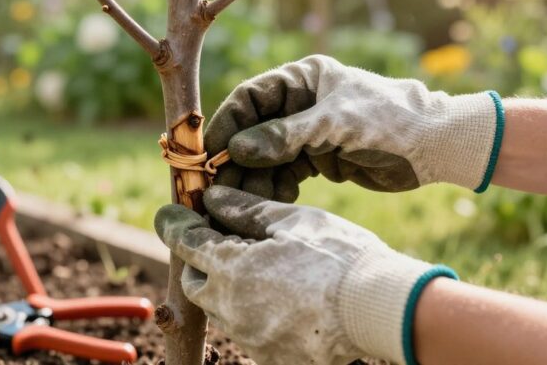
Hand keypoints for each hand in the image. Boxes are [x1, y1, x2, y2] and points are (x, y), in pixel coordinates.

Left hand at [155, 186, 455, 364]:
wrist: (379, 309)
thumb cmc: (338, 255)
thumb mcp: (291, 220)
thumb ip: (245, 210)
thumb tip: (213, 198)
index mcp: (230, 268)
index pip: (186, 244)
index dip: (174, 225)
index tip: (166, 214)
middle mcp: (230, 308)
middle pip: (197, 283)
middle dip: (203, 263)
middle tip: (223, 242)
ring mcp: (249, 337)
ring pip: (221, 309)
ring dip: (229, 289)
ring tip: (261, 270)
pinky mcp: (269, 356)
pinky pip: (247, 331)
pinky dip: (254, 312)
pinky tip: (282, 298)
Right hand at [204, 55, 502, 200]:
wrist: (435, 146)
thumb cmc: (388, 120)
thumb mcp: (334, 125)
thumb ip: (284, 137)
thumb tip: (237, 149)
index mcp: (302, 78)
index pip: (250, 98)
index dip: (227, 126)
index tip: (210, 156)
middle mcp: (300, 102)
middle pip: (253, 130)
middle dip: (236, 160)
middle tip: (218, 190)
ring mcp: (308, 131)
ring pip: (266, 156)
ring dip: (253, 179)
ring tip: (241, 205)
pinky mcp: (318, 156)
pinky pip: (285, 172)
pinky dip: (275, 188)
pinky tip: (270, 203)